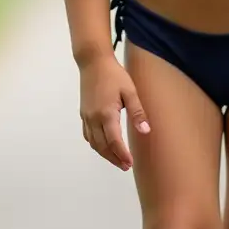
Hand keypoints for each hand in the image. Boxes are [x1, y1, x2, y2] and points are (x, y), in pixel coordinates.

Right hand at [79, 55, 149, 170]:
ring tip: (117, 160)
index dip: (122, 154)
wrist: (93, 62)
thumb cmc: (114, 74)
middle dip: (114, 158)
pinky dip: (96, 145)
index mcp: (106, 113)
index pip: (114, 141)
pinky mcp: (83, 114)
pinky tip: (103, 146)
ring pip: (93, 143)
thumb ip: (137, 112)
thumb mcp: (130, 91)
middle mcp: (93, 118)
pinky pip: (87, 135)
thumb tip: (145, 131)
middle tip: (125, 166)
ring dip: (104, 154)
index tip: (130, 163)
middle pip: (102, 146)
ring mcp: (86, 117)